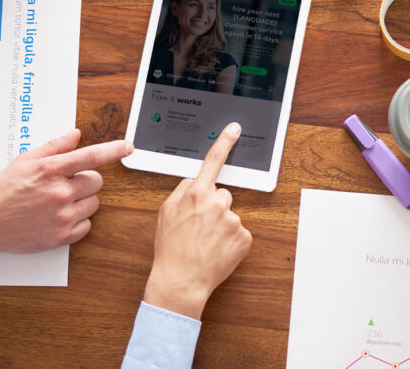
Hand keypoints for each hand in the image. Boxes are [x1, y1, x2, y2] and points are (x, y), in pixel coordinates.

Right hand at [0, 130, 133, 265]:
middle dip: (84, 181)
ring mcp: (62, 216)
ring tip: (56, 203)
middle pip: (96, 181)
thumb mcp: (25, 160)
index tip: (129, 147)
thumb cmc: (3, 189)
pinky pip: (87, 225)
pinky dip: (77, 221)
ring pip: (94, 203)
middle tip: (63, 185)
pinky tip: (57, 218)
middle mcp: (59, 192)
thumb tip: (76, 134)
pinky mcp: (62, 237)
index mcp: (51, 170)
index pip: (91, 156)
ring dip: (81, 201)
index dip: (113, 150)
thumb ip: (54, 146)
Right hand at [142, 122, 252, 318]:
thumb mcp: (165, 213)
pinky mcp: (245, 237)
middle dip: (213, 206)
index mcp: (196, 194)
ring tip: (206, 242)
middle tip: (199, 227)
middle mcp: (217, 203)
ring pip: (230, 214)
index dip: (224, 142)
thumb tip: (194, 182)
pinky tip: (216, 250)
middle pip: (222, 194)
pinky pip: (239, 232)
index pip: (213, 161)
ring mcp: (233, 220)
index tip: (235, 128)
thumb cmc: (170, 248)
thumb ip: (181, 191)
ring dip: (221, 224)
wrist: (181, 281)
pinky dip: (230, 240)